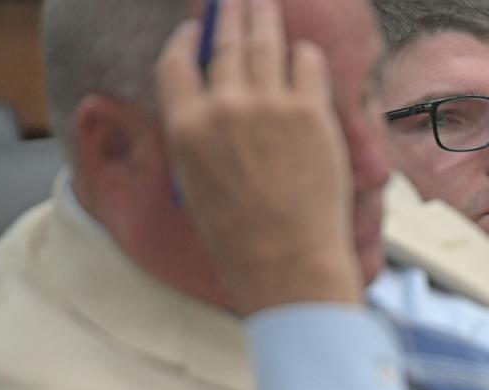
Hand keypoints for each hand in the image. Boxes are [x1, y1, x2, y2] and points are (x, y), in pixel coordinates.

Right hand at [155, 0, 359, 313]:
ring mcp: (271, 106)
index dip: (187, 40)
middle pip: (224, 41)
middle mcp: (225, 107)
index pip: (176, 62)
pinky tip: (303, 54)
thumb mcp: (196, 188)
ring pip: (265, 41)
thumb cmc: (242, 241)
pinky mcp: (313, 113)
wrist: (288, 264)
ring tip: (264, 1)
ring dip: (264, 15)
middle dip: (229, 11)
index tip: (195, 31)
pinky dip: (304, 55)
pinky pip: (308, 64)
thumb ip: (200, 140)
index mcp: (186, 128)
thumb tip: (211, 111)